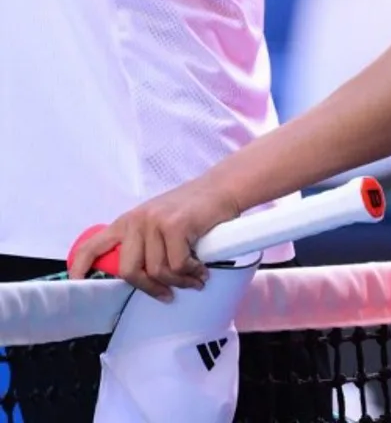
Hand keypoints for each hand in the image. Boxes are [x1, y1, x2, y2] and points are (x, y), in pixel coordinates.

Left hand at [67, 177, 238, 300]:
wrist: (221, 188)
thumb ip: (143, 244)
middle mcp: (137, 220)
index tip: (76, 285)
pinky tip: (201, 271)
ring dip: (178, 282)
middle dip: (149, 288)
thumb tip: (134, 278)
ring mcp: (155, 221)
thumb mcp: (158, 223)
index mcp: (128, 221)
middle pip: (128, 271)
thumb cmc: (192, 210)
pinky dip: (191, 274)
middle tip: (167, 294)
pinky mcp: (175, 225)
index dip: (80, 268)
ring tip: (193, 280)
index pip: (93, 245)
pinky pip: (177, 265)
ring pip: (156, 271)